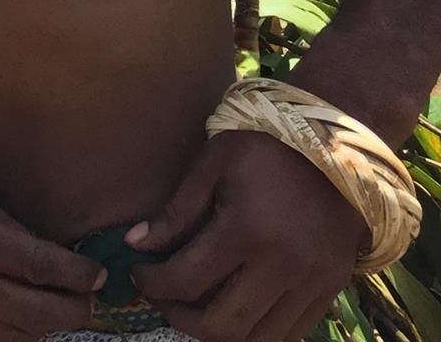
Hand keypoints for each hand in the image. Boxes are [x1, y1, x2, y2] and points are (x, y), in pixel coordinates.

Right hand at [0, 167, 104, 341]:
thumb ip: (13, 233)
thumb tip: (60, 263)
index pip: (34, 265)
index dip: (74, 275)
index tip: (98, 275)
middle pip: (31, 311)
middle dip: (71, 310)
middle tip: (90, 301)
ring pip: (13, 336)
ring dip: (47, 327)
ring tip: (63, 312)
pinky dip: (16, 336)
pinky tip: (28, 323)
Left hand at [127, 129, 365, 341]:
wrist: (340, 158)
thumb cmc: (266, 152)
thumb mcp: (213, 164)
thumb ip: (175, 211)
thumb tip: (136, 245)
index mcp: (246, 231)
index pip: (185, 281)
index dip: (151, 284)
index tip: (138, 274)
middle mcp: (281, 267)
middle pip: (220, 326)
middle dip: (178, 318)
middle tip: (162, 297)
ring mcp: (310, 286)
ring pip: (255, 340)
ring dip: (216, 333)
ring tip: (194, 307)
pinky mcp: (328, 294)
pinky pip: (287, 335)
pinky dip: (254, 332)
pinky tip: (233, 308)